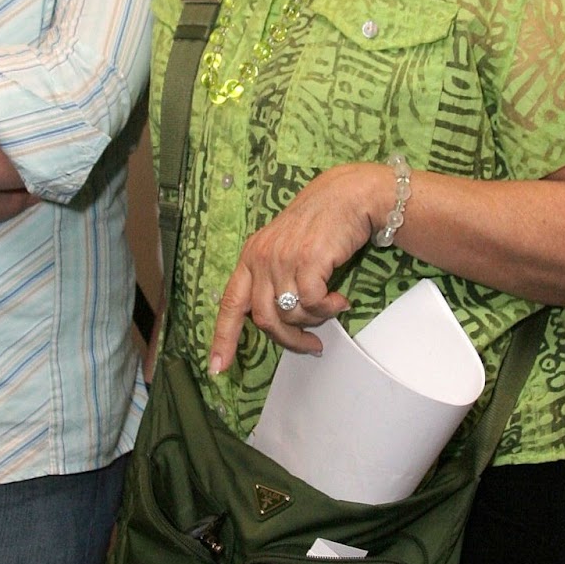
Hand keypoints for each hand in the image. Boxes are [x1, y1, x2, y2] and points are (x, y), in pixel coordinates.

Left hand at [208, 162, 395, 373]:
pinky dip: (328, 309)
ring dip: (313, 321)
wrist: (347, 196)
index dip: (222, 338)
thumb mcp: (284, 249)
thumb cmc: (320, 225)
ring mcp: (282, 258)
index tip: (217, 367)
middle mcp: (260, 258)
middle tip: (311, 345)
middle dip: (288, 340)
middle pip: (263, 318)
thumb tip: (277, 319)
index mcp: (250, 257)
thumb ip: (273, 278)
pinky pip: (313, 303)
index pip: (229, 304)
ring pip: (290, 313)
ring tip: (330, 309)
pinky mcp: (307, 260)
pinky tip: (340, 300)